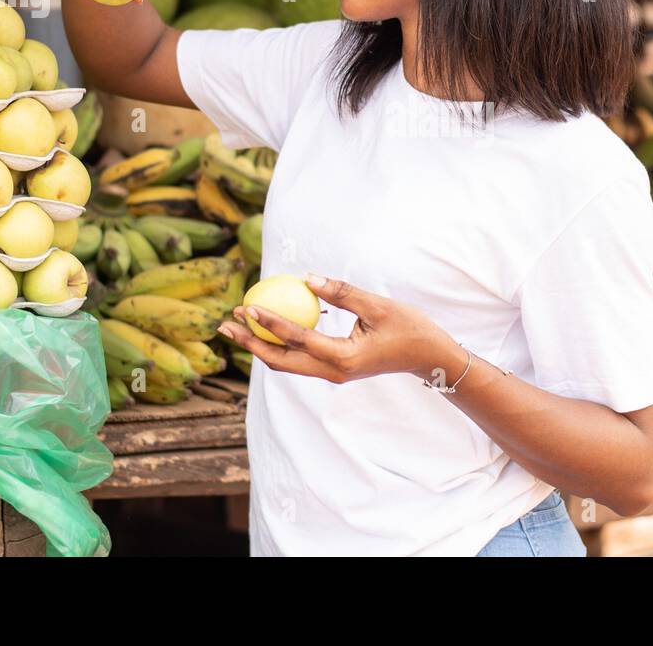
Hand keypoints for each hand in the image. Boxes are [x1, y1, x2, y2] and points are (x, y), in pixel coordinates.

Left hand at [223, 275, 457, 383]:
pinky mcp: (335, 369)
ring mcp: (333, 374)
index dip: (269, 322)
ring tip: (235, 326)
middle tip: (225, 323)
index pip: (297, 339)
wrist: (427, 357)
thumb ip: (342, 292)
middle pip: (280, 361)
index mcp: (343, 358)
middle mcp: (333, 372)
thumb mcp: (377, 305)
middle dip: (249, 343)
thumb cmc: (408, 327)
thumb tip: (306, 278)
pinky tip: (265, 328)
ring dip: (259, 346)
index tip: (247, 306)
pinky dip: (278, 345)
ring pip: (286, 364)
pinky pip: (298, 359)